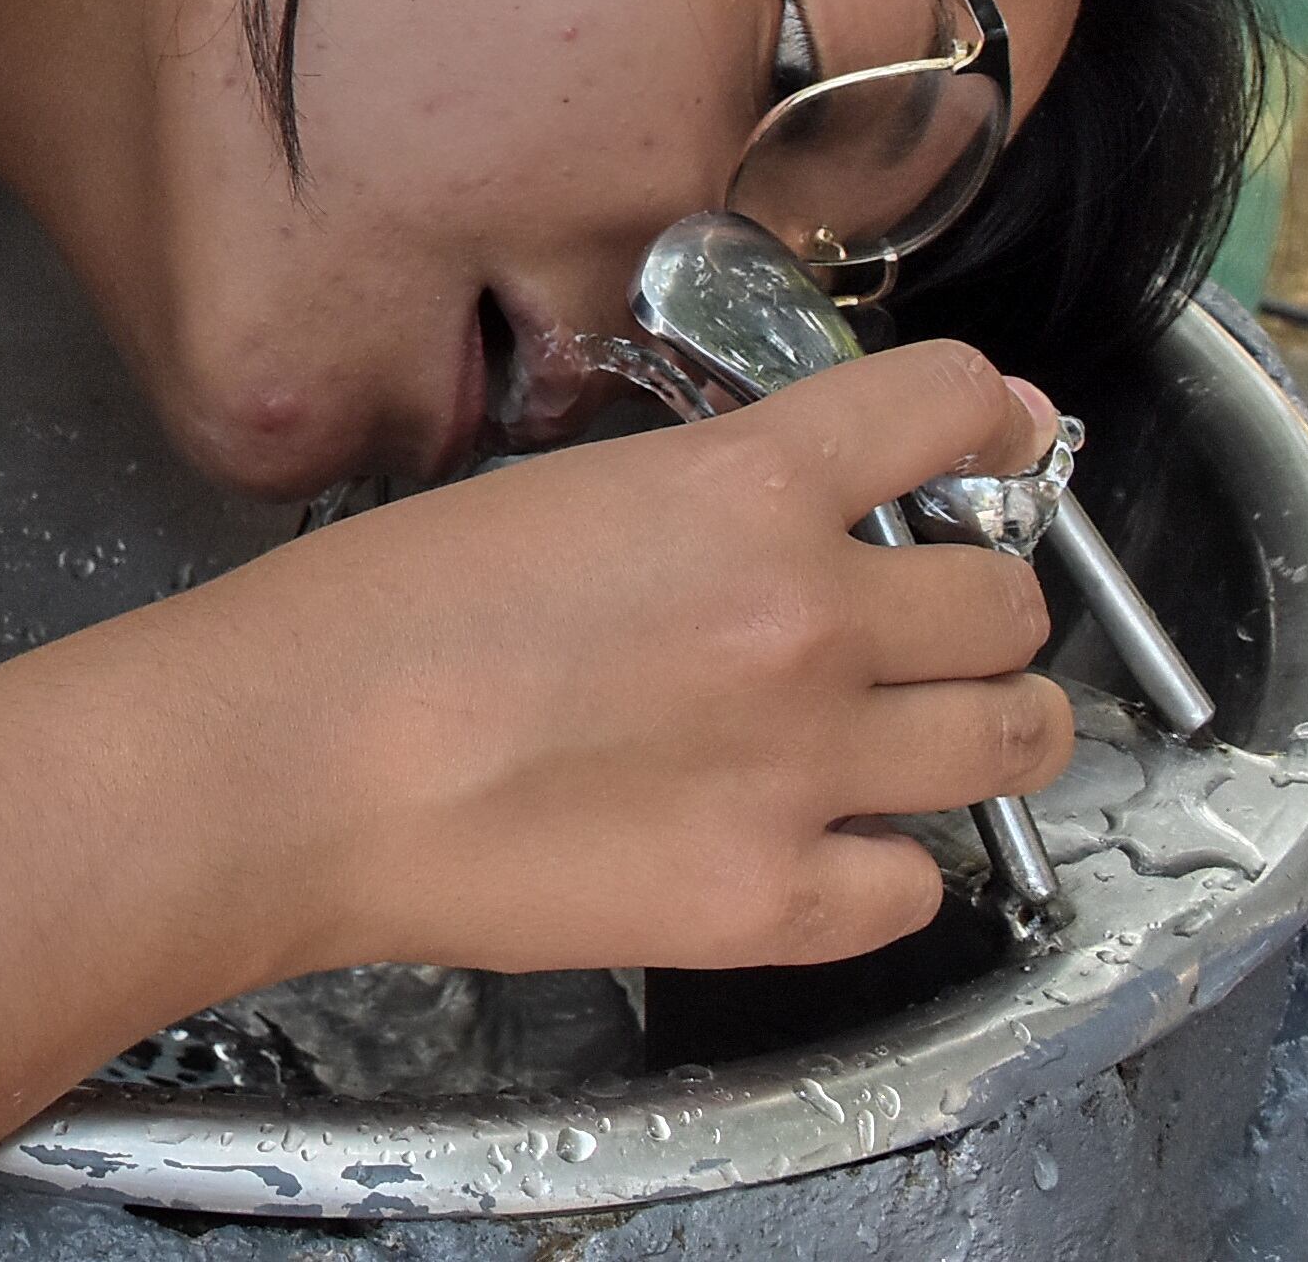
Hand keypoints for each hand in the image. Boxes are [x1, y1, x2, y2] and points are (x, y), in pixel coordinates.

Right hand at [164, 339, 1068, 981]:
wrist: (292, 766)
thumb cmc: (373, 619)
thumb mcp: (555, 490)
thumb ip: (698, 497)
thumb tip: (778, 515)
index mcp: (746, 490)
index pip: (953, 406)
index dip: (986, 419)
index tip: (987, 443)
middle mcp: (809, 622)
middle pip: (1008, 598)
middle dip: (980, 599)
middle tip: (927, 617)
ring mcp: (806, 770)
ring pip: (1015, 738)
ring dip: (987, 722)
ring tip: (933, 730)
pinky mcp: (773, 900)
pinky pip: (920, 883)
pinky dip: (890, 863)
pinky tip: (829, 840)